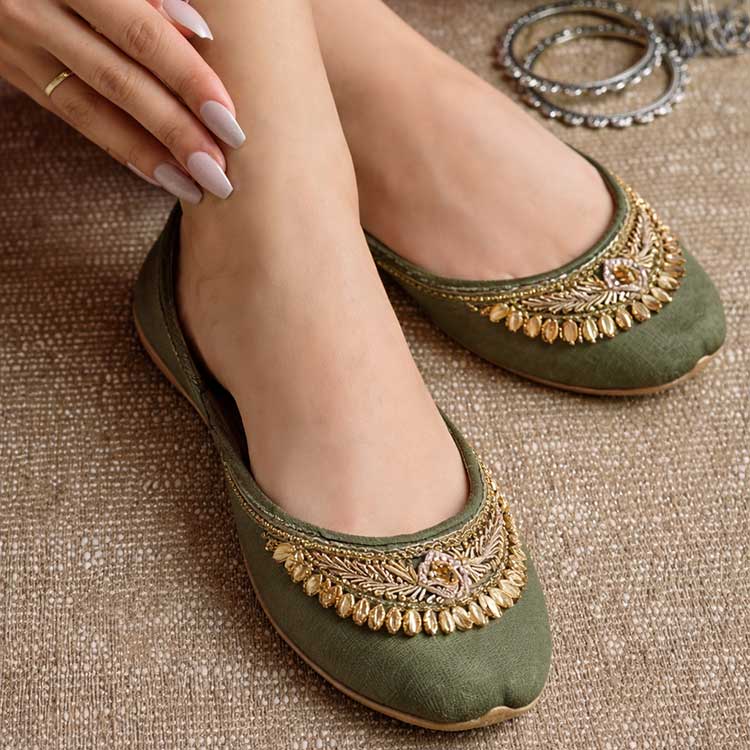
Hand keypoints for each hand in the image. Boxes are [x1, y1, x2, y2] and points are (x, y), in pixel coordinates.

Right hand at [0, 0, 243, 200]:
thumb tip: (200, 34)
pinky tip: (157, 174)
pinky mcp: (18, 72)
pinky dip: (119, 147)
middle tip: (218, 170)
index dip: (188, 80)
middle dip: (175, 131)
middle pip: (119, 82)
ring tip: (194, 186)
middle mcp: (36, 11)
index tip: (228, 119)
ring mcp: (19, 46)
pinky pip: (72, 117)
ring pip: (91, 110)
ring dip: (148, 154)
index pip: (141, 36)